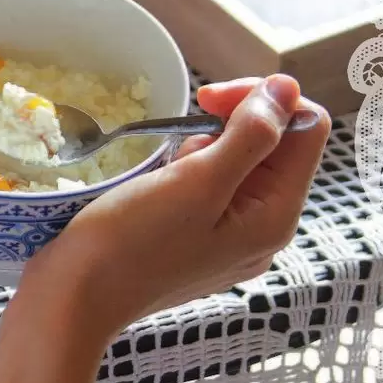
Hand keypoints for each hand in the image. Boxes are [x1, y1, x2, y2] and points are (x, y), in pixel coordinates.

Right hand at [13, 75, 329, 342]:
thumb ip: (252, 135)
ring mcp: (230, 235)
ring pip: (242, 159)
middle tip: (185, 123)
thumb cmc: (134, 240)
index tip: (209, 99)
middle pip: (278, 143)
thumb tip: (289, 87)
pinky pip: (213, 182)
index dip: (265, 98)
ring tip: (169, 165)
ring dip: (208, 142)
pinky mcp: (198, 235)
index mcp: (276, 216)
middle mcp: (263, 227)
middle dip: (234, 120)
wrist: (76, 295)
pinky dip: (191, 166)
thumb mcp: (197, 181)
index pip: (306, 129)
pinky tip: (162, 180)